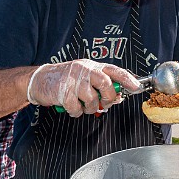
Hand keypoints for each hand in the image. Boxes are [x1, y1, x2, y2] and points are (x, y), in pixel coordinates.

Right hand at [27, 59, 142, 116]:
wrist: (41, 79)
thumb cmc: (67, 79)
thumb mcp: (86, 77)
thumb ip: (101, 84)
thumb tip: (119, 96)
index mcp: (93, 66)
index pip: (115, 70)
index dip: (128, 79)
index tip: (137, 87)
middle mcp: (85, 70)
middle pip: (106, 84)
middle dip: (108, 98)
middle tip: (104, 103)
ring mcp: (74, 80)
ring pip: (92, 99)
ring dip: (90, 108)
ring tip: (83, 105)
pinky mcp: (64, 91)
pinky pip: (77, 108)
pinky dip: (76, 112)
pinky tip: (72, 106)